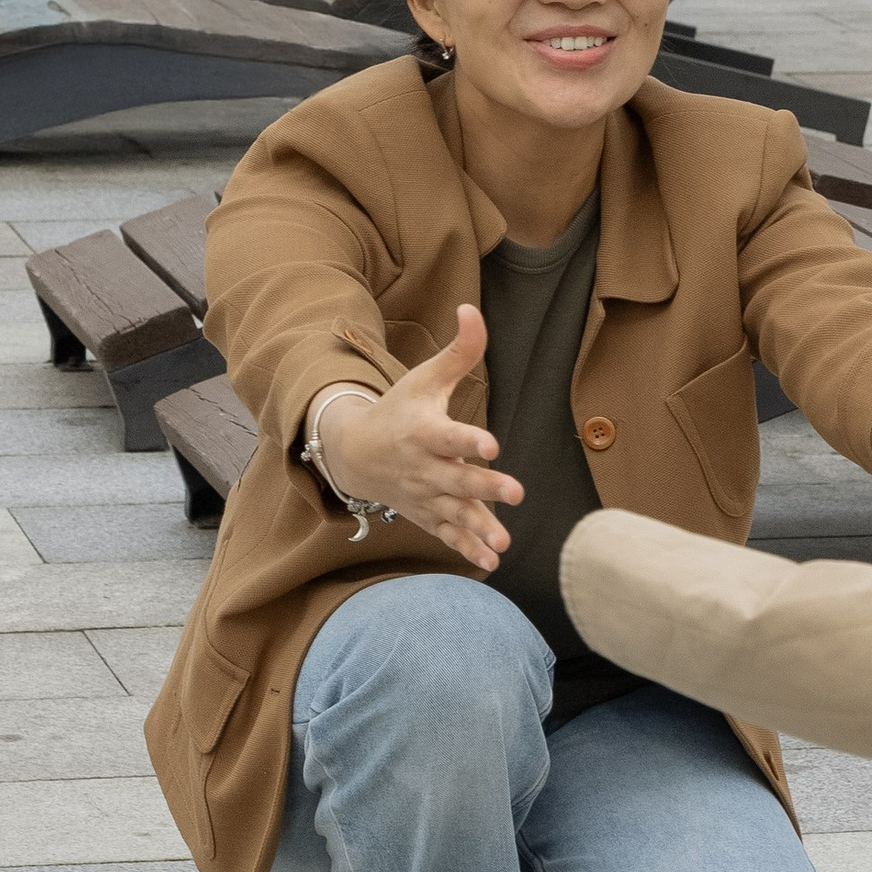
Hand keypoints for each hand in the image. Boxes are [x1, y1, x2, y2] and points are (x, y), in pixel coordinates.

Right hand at [314, 305, 521, 573]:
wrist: (355, 453)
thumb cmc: (399, 410)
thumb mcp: (424, 377)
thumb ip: (458, 351)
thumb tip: (472, 309)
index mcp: (424, 431)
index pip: (448, 436)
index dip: (468, 441)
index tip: (491, 444)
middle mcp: (423, 466)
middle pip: (456, 478)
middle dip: (484, 486)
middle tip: (516, 492)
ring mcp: (424, 495)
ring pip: (454, 513)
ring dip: (479, 528)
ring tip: (505, 542)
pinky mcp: (427, 515)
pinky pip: (447, 534)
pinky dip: (466, 549)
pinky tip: (492, 562)